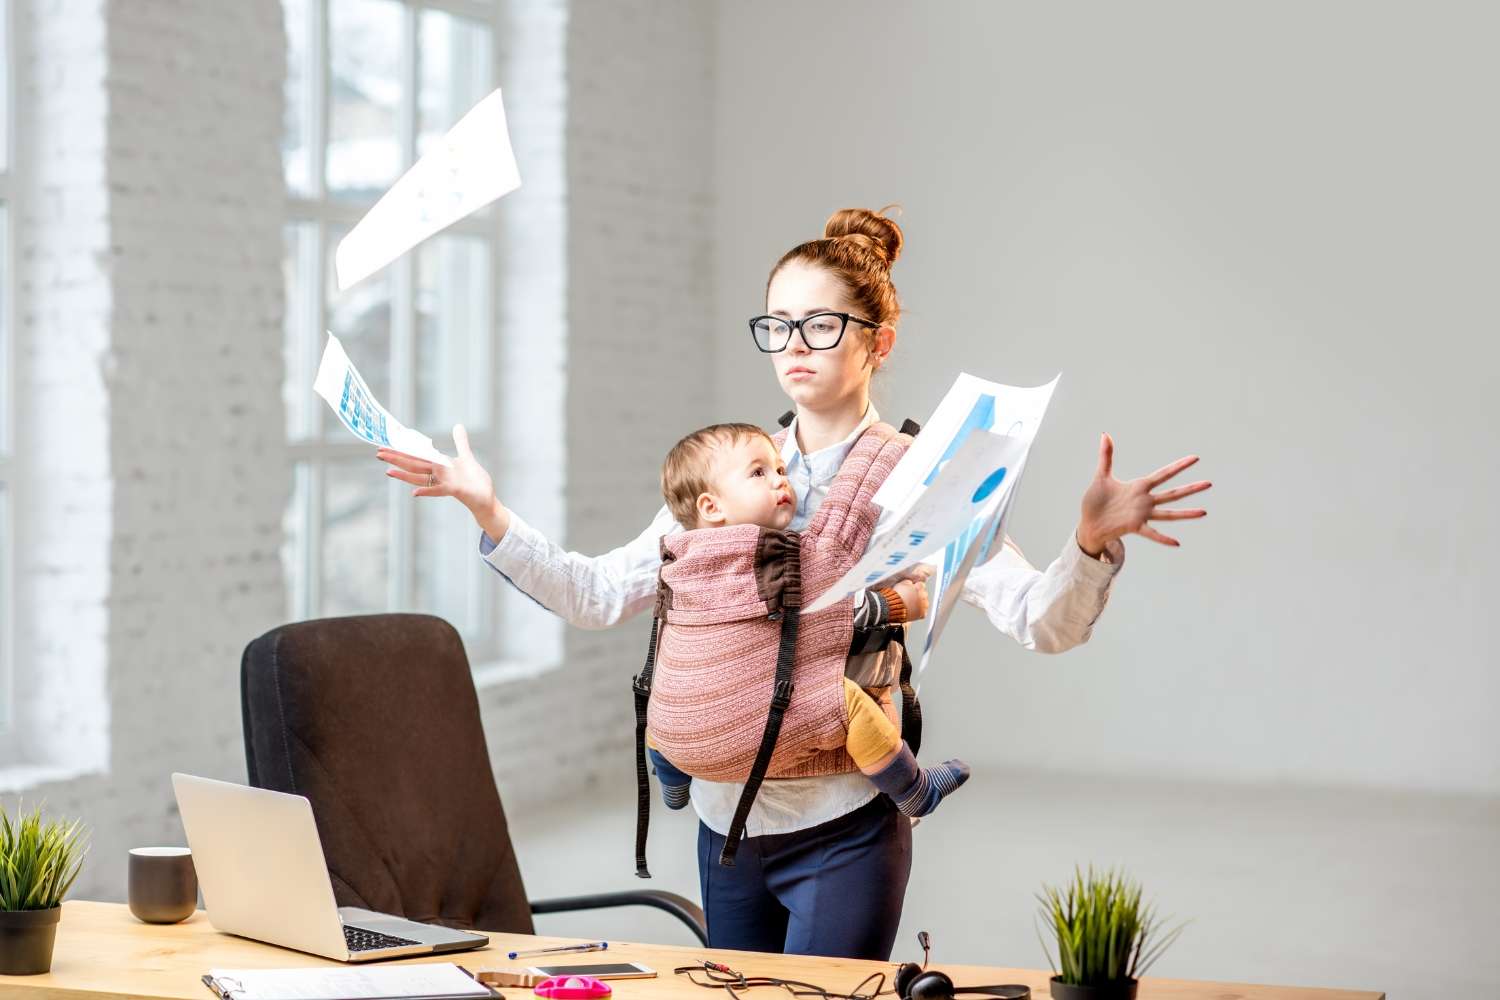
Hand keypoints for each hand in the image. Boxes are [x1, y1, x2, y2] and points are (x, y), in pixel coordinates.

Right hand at [376, 424, 509, 542]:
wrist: (485, 499)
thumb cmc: (475, 481)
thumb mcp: (467, 457)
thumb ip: (460, 442)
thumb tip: (457, 425)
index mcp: (440, 464)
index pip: (418, 454)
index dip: (403, 449)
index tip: (387, 444)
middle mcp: (438, 473)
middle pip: (414, 464)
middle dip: (397, 458)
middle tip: (378, 453)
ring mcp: (444, 482)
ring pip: (420, 477)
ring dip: (404, 474)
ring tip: (388, 472)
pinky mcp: (454, 490)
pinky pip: (438, 490)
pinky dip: (426, 491)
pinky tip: (413, 493)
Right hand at [893, 577, 930, 622]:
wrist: (892, 607)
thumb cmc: (895, 596)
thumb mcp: (900, 584)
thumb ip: (908, 582)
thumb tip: (910, 583)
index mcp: (919, 588)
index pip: (921, 585)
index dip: (916, 587)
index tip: (912, 590)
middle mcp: (923, 596)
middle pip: (924, 594)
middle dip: (918, 595)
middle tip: (911, 598)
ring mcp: (923, 605)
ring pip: (925, 603)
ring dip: (920, 604)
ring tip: (911, 605)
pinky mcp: (922, 614)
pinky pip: (923, 613)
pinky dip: (919, 612)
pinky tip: (913, 611)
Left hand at [1076, 433, 1210, 555]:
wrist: (1088, 522)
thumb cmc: (1095, 500)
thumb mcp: (1102, 476)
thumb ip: (1106, 456)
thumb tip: (1105, 434)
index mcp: (1139, 487)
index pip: (1164, 474)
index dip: (1179, 466)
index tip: (1195, 458)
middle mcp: (1145, 501)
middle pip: (1172, 493)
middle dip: (1190, 488)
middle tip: (1209, 483)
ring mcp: (1141, 515)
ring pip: (1168, 514)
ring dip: (1186, 513)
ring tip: (1204, 512)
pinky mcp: (1134, 527)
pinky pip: (1152, 533)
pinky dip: (1163, 538)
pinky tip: (1176, 543)